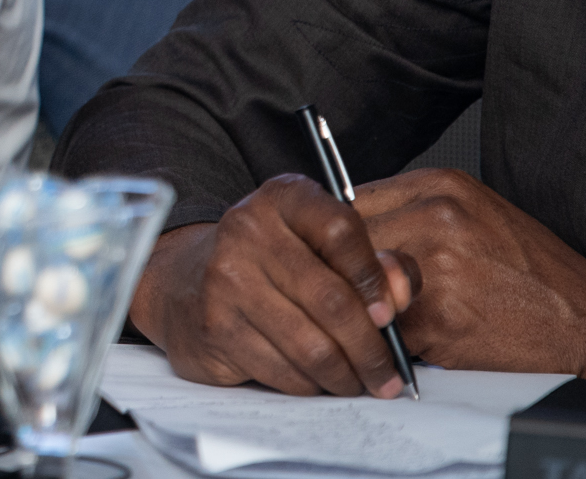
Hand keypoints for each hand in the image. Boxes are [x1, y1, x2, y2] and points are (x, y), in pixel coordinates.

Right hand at [129, 174, 418, 396]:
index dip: (374, 278)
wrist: (185, 280)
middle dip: (370, 349)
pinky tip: (317, 382)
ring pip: (310, 345)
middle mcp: (248, 230)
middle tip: (387, 375)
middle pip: (331, 299)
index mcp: (282, 199)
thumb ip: (376, 263)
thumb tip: (400, 295)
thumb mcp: (321, 245)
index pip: (339, 229)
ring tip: (359, 383)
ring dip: (345, 376)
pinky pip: (282, 370)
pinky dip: (310, 386)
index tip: (390, 314)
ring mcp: (226, 279)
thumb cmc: (271, 263)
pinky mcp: (216, 326)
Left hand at [351, 169, 585, 379]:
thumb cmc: (537, 272)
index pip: (347, 202)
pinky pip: (386, 328)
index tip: (337, 256)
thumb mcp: (475, 214)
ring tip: (403, 315)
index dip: (337, 238)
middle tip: (366, 294)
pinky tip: (431, 336)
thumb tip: (348, 228)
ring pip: (360, 288)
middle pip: (346, 244)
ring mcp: (437, 267)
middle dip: (348, 274)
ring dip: (371, 309)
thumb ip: (412, 213)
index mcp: (440, 186)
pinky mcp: (440, 317)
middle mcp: (435, 217)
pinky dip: (397, 340)